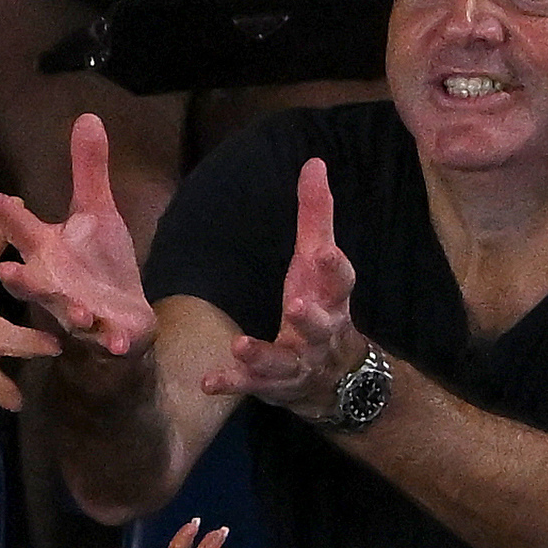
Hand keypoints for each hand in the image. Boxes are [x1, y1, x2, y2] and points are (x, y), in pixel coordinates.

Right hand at [0, 115, 156, 356]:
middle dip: (20, 279)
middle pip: (31, 282)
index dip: (4, 214)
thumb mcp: (96, 212)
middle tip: (6, 271)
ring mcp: (77, 311)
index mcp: (47, 251)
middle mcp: (54, 283)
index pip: (20, 229)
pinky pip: (105, 339)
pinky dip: (112, 342)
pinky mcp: (104, 332)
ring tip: (79, 313)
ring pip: (66, 313)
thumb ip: (88, 169)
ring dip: (71, 313)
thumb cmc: (99, 264)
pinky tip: (119, 342)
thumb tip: (87, 116)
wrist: (123, 316)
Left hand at [200, 157, 368, 414]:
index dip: (334, 267)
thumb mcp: (318, 262)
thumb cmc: (321, 305)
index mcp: (331, 299)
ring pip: (284, 361)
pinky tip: (208, 382)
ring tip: (240, 346)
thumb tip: (314, 162)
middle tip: (296, 306)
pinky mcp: (274, 385)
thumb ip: (315, 215)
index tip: (323, 252)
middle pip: (319, 325)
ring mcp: (298, 363)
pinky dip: (232, 383)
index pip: (340, 281)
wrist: (333, 377)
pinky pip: (251, 386)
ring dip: (262, 355)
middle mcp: (320, 333)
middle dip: (310, 318)